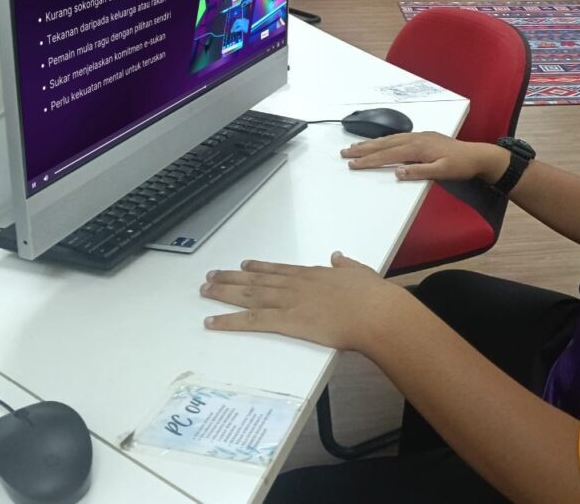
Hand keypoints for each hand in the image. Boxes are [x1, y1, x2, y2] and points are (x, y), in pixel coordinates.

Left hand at [200, 253, 410, 350]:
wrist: (374, 312)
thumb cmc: (372, 297)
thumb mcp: (360, 273)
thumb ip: (346, 266)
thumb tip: (338, 257)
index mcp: (313, 274)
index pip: (279, 270)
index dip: (258, 268)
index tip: (243, 266)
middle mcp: (295, 285)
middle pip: (256, 281)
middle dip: (232, 278)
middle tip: (211, 276)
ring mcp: (289, 302)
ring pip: (248, 296)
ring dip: (224, 293)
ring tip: (205, 290)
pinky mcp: (286, 321)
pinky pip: (251, 321)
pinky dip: (228, 321)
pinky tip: (212, 321)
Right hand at [340, 132, 508, 182]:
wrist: (477, 156)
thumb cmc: (461, 166)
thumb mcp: (441, 172)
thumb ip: (419, 172)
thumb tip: (397, 172)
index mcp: (418, 147)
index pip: (387, 154)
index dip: (369, 160)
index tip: (353, 163)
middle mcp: (416, 138)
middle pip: (384, 144)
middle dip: (363, 148)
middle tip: (344, 152)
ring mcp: (419, 136)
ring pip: (389, 139)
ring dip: (371, 143)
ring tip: (355, 146)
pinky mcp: (423, 137)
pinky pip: (397, 137)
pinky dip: (384, 140)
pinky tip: (379, 142)